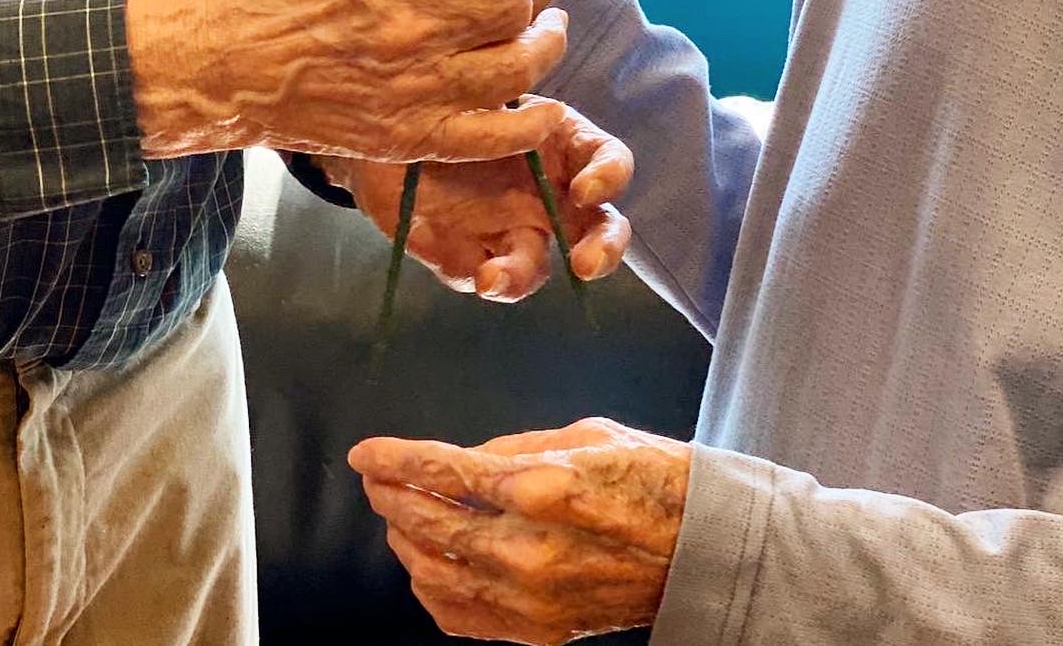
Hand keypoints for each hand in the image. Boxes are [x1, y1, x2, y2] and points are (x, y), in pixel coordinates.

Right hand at [125, 0, 566, 162]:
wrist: (211, 66)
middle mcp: (420, 22)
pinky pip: (499, 134)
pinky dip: (534, 123)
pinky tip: (546, 106)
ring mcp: (420, 85)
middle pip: (515, 1)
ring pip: (522, 60)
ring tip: (543, 32)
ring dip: (541, 42)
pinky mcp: (411, 136)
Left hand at [332, 104, 632, 299]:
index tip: (584, 189)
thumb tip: (543, 45)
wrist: (377, 123)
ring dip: (525, 276)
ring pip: (540, 264)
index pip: (605, 159)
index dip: (607, 176)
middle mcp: (543, 189)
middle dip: (604, 249)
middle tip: (584, 264)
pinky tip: (454, 261)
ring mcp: (507, 224)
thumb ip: (499, 74)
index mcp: (555, 140)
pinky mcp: (469, 252)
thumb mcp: (468, 79)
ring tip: (494, 279)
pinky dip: (474, 274)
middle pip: (599, 227)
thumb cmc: (436, 90)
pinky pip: (481, 274)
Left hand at [350, 417, 690, 643]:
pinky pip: (459, 617)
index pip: (443, 472)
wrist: (697, 546)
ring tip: (396, 515)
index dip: (395, 460)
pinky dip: (430, 589)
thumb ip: (512, 449)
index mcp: (541, 488)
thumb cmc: (648, 478)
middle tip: (375, 478)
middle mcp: (527, 549)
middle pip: (428, 523)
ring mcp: (530, 599)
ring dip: (404, 540)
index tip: (365, 453)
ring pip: (433, 573)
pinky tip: (425, 564)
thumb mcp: (581, 435)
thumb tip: (460, 461)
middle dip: (391, 496)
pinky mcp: (538, 631)